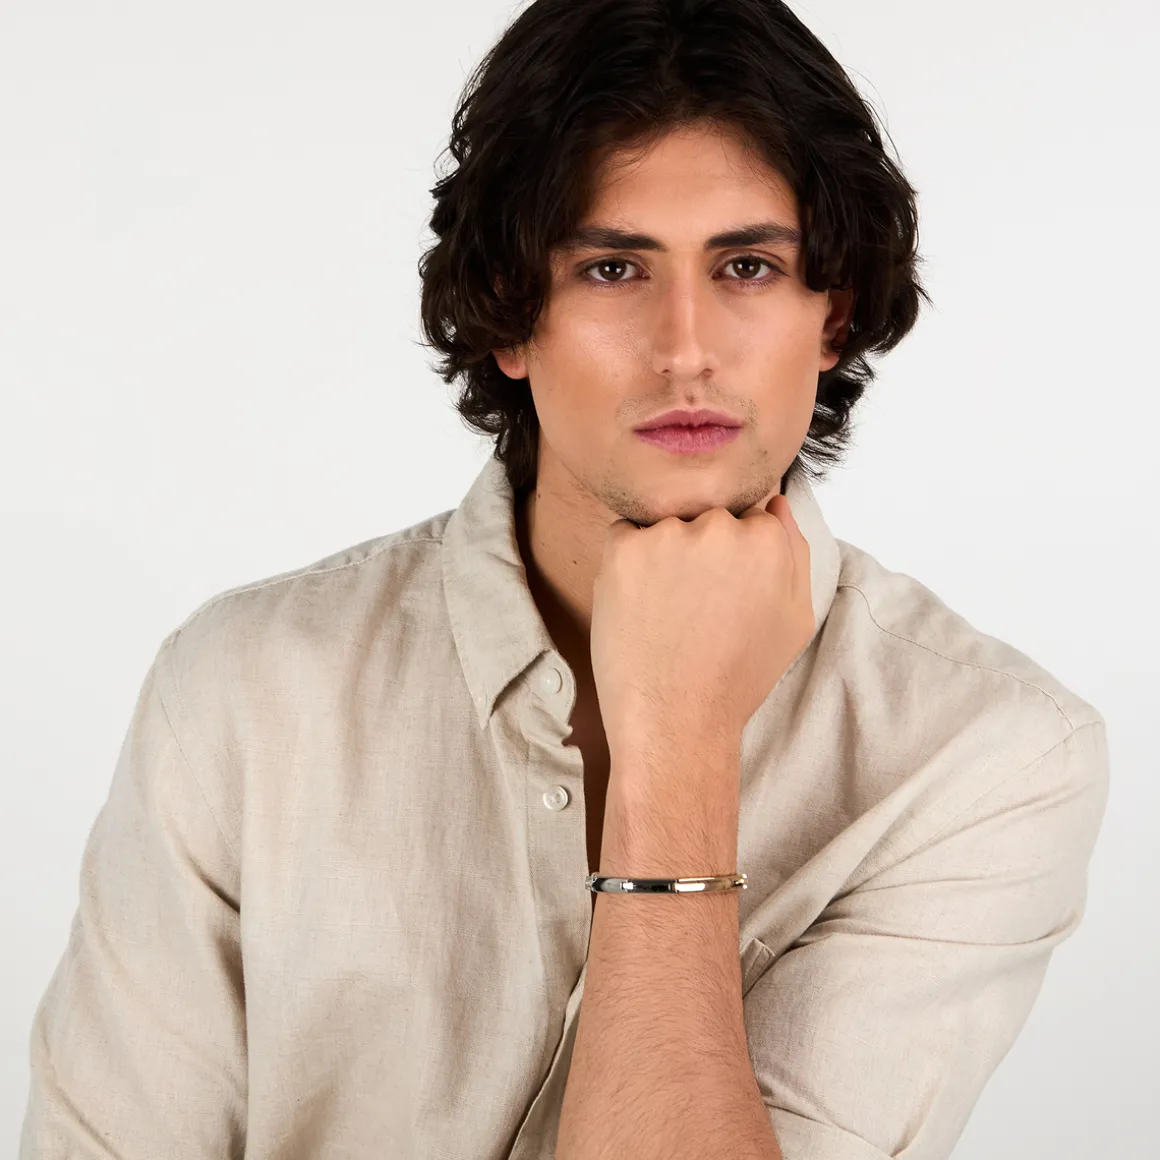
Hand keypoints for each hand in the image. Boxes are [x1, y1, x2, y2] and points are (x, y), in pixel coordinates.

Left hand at [589, 490, 813, 777]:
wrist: (676, 719)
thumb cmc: (738, 676)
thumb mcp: (794, 620)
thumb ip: (794, 552)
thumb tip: (775, 502)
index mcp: (766, 541)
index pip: (748, 517)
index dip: (734, 558)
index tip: (725, 594)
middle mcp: (719, 529)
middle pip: (706, 518)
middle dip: (700, 552)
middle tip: (694, 608)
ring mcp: (667, 536)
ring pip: (664, 526)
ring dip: (663, 555)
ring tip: (667, 613)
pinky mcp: (623, 550)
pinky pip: (623, 536)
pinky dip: (627, 563)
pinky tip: (640, 607)